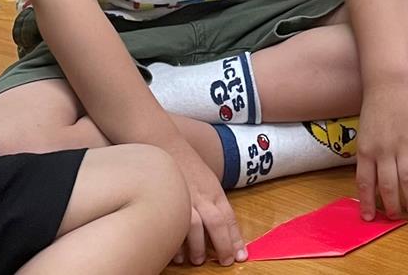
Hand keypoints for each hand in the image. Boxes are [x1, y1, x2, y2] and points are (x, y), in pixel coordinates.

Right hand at [165, 141, 244, 266]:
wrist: (165, 146)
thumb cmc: (187, 164)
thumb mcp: (207, 180)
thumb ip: (213, 200)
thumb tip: (219, 223)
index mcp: (215, 192)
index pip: (229, 218)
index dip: (236, 238)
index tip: (241, 255)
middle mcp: (203, 196)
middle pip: (217, 224)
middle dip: (223, 246)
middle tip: (226, 262)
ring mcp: (185, 199)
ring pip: (196, 228)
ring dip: (198, 248)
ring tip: (198, 261)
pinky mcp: (168, 201)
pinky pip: (173, 225)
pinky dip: (175, 242)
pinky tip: (177, 254)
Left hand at [355, 85, 407, 220]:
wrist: (389, 86)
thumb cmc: (375, 111)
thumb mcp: (364, 136)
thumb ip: (368, 159)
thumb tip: (374, 186)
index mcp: (366, 151)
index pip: (366, 184)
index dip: (367, 204)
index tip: (370, 218)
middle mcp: (384, 150)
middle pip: (389, 187)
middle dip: (392, 207)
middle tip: (395, 216)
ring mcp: (404, 144)